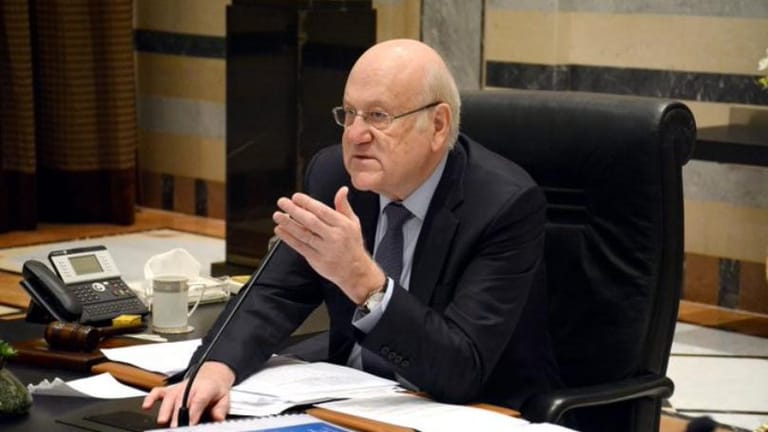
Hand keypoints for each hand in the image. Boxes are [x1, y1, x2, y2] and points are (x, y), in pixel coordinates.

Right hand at [142, 361, 234, 426]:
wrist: (212, 376)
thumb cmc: (216, 389)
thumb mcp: (224, 399)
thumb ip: (221, 410)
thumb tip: (218, 418)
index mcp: (205, 388)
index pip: (198, 400)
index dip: (193, 412)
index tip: (190, 423)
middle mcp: (190, 387)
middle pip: (182, 400)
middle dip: (177, 415)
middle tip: (175, 427)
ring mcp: (179, 388)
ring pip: (170, 397)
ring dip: (165, 409)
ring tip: (163, 421)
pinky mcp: (170, 389)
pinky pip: (158, 391)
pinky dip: (151, 397)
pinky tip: (146, 406)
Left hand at [273, 186, 384, 303]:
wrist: (355, 271)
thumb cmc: (352, 245)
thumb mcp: (353, 223)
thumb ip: (344, 206)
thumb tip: (342, 190)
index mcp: (342, 225)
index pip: (322, 211)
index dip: (307, 203)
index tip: (295, 197)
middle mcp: (334, 237)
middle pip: (311, 221)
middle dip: (294, 210)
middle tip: (282, 202)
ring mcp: (324, 249)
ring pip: (303, 234)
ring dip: (288, 224)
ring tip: (277, 216)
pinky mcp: (316, 260)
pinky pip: (300, 247)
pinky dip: (288, 238)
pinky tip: (280, 230)